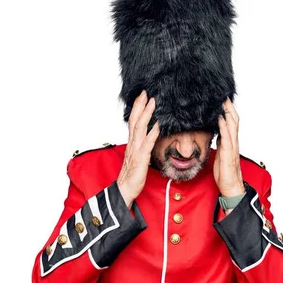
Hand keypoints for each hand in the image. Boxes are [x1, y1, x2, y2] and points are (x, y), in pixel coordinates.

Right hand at [117, 90, 159, 207]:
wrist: (124, 190)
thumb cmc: (131, 175)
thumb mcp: (137, 158)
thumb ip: (141, 147)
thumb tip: (148, 137)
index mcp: (132, 144)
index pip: (133, 122)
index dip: (137, 108)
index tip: (142, 96)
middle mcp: (132, 145)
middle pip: (135, 121)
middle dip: (140, 106)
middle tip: (145, 93)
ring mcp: (135, 151)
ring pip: (140, 129)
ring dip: (146, 114)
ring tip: (152, 103)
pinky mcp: (140, 159)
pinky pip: (147, 144)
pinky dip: (152, 134)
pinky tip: (157, 125)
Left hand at [214, 97, 244, 197]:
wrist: (231, 187)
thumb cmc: (226, 173)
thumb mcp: (221, 154)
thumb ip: (221, 143)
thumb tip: (217, 133)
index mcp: (231, 142)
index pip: (231, 122)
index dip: (228, 110)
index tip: (223, 99)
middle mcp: (233, 142)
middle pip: (233, 120)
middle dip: (229, 107)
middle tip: (223, 94)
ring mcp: (232, 147)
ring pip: (232, 126)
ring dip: (227, 112)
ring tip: (222, 101)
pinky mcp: (228, 154)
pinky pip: (226, 137)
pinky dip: (223, 127)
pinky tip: (220, 118)